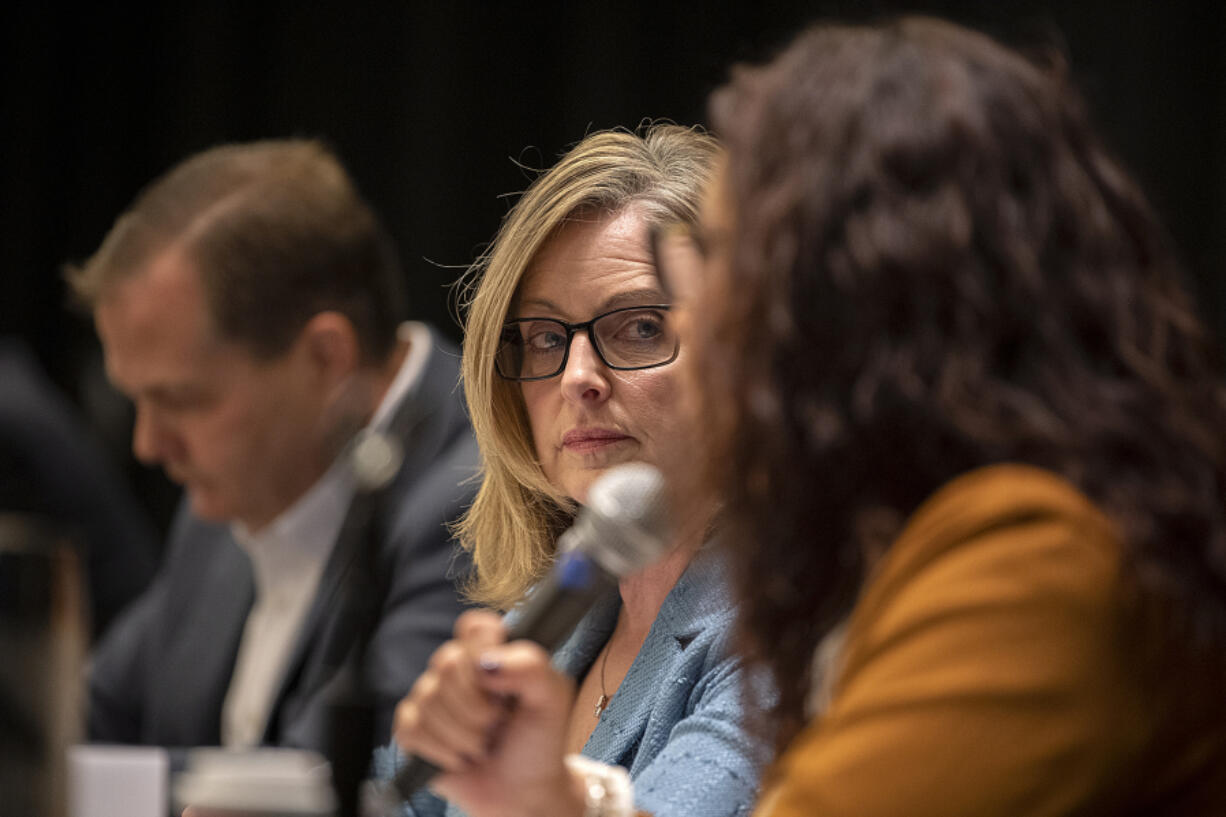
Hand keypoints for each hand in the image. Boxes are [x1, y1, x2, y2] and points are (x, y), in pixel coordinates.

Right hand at [392, 610, 586, 816]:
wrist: (523, 792)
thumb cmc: (538, 742)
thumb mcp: (552, 698)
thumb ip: (531, 666)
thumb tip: (486, 663)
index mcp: (491, 653)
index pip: (473, 626)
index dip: (483, 650)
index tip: (503, 682)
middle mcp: (458, 670)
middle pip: (446, 661)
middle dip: (477, 703)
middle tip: (498, 721)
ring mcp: (431, 697)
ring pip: (428, 697)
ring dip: (464, 733)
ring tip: (484, 743)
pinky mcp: (413, 729)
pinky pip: (412, 727)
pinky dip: (441, 750)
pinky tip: (460, 758)